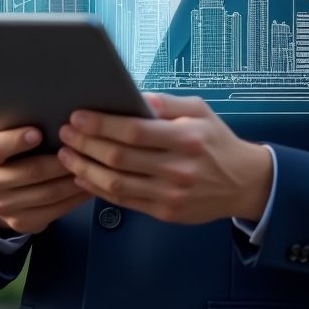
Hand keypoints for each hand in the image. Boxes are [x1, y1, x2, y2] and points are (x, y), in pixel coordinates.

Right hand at [0, 127, 91, 235]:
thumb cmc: (10, 153)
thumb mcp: (6, 138)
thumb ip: (22, 128)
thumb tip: (60, 117)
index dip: (17, 141)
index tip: (38, 133)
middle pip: (31, 171)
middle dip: (62, 160)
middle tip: (85, 148)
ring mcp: (3, 207)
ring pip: (47, 193)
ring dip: (74, 179)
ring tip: (94, 165)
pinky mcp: (21, 223)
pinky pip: (54, 211)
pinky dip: (75, 198)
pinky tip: (89, 185)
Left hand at [56, 94, 272, 224]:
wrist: (243, 182)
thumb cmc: (217, 141)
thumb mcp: (199, 110)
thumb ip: (166, 103)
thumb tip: (130, 95)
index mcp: (187, 138)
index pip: (134, 132)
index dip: (101, 124)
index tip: (78, 116)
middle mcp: (178, 168)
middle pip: (119, 158)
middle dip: (86, 143)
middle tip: (64, 132)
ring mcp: (171, 194)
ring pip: (116, 184)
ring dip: (85, 168)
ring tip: (66, 154)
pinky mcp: (165, 212)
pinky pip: (123, 201)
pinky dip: (98, 189)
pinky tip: (84, 175)